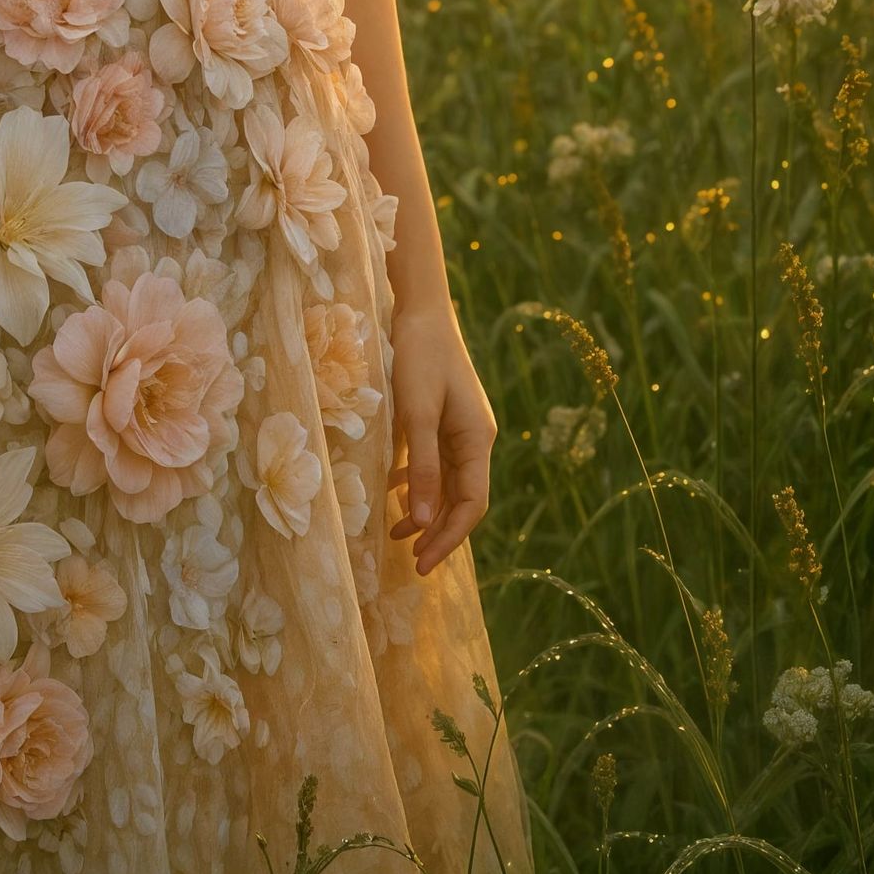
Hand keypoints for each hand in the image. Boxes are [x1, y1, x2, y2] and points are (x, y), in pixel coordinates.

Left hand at [385, 300, 497, 576]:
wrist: (418, 309)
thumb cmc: (418, 357)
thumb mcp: (417, 415)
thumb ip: (423, 468)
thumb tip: (425, 523)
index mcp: (477, 439)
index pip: (472, 504)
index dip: (449, 538)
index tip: (424, 564)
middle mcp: (474, 438)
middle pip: (462, 499)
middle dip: (439, 533)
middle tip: (412, 564)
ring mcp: (458, 428)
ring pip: (447, 484)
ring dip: (427, 512)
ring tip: (398, 538)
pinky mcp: (441, 418)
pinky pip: (434, 463)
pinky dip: (418, 484)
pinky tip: (396, 494)